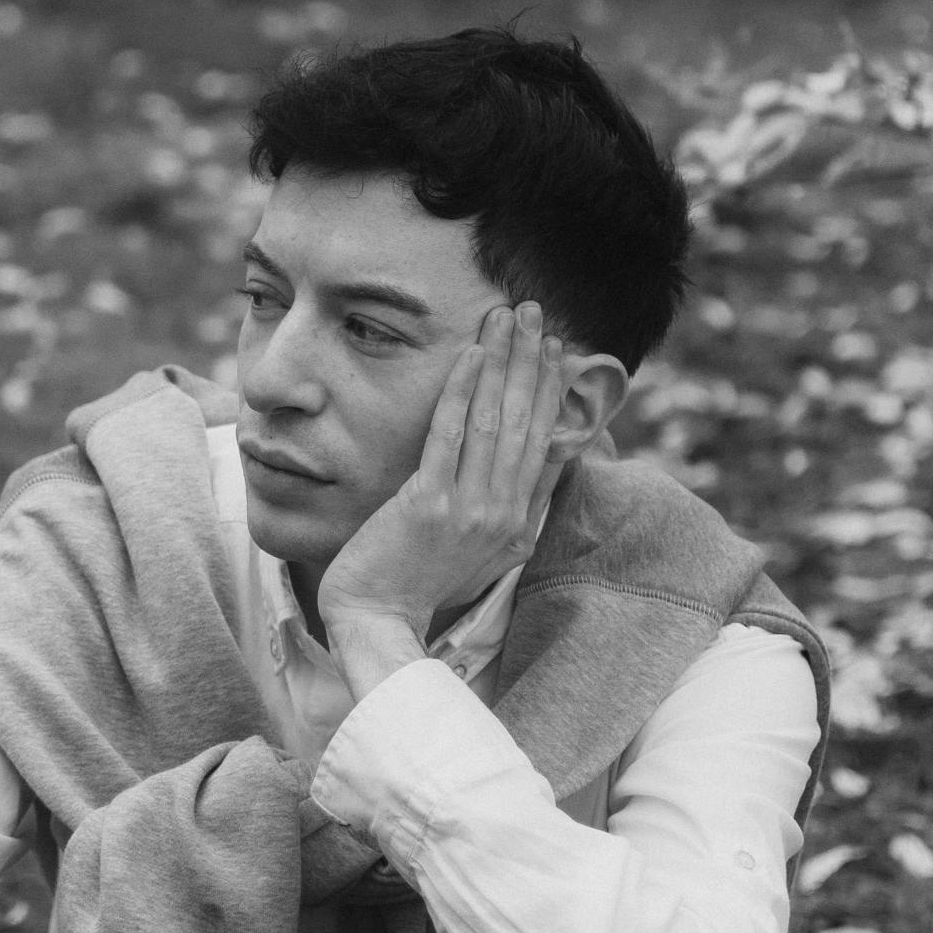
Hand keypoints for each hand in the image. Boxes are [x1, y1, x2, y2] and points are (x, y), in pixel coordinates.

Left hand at [319, 303, 565, 674]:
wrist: (379, 620)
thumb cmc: (421, 584)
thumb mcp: (487, 553)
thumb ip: (517, 509)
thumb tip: (546, 465)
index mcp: (517, 520)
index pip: (543, 439)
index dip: (549, 388)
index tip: (553, 347)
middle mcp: (501, 512)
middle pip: (523, 420)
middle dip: (531, 360)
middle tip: (535, 312)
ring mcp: (468, 509)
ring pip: (492, 420)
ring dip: (501, 362)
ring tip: (506, 317)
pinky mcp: (428, 505)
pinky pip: (449, 437)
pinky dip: (460, 392)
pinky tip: (469, 356)